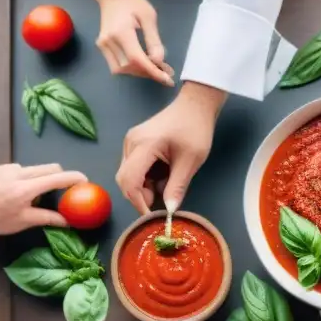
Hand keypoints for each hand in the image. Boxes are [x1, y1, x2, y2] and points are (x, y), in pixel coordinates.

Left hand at [0, 163, 85, 234]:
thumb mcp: (19, 222)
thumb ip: (45, 218)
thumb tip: (66, 221)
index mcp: (27, 187)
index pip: (59, 177)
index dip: (75, 178)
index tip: (86, 182)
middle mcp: (20, 172)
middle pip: (50, 168)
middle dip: (62, 176)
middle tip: (66, 190)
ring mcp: (9, 167)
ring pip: (35, 169)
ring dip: (42, 180)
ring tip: (34, 199)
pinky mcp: (0, 168)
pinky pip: (21, 171)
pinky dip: (27, 180)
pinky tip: (15, 195)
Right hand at [84, 0, 173, 85]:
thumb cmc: (132, 2)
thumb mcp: (149, 17)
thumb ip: (154, 40)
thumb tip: (159, 61)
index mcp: (121, 32)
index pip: (137, 59)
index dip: (152, 72)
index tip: (167, 79)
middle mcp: (108, 41)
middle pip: (129, 67)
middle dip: (148, 73)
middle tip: (165, 72)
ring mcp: (103, 45)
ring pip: (121, 70)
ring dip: (139, 72)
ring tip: (154, 68)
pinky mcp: (101, 47)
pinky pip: (116, 65)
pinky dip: (130, 68)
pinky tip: (142, 63)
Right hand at [115, 82, 225, 213]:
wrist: (195, 106)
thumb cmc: (195, 129)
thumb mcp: (190, 161)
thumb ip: (177, 187)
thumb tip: (170, 210)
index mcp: (144, 145)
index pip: (129, 181)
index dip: (138, 202)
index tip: (151, 215)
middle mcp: (131, 143)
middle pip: (125, 179)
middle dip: (140, 195)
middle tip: (161, 200)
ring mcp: (131, 142)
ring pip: (128, 174)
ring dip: (144, 186)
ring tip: (166, 184)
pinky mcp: (135, 142)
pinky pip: (134, 166)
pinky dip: (146, 177)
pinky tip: (163, 175)